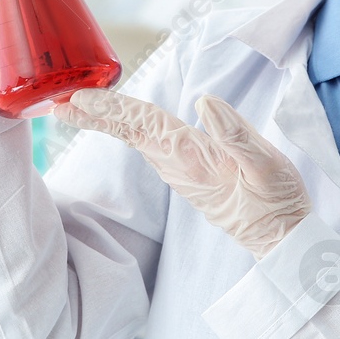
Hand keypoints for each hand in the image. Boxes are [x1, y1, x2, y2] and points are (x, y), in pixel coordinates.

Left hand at [53, 89, 310, 258]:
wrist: (281, 240)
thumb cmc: (278, 202)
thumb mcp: (267, 166)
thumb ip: (236, 135)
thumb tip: (205, 102)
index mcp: (192, 158)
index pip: (143, 124)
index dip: (110, 108)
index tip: (77, 98)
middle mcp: (178, 165)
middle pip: (130, 130)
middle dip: (95, 115)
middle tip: (58, 103)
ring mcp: (181, 171)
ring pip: (137, 137)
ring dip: (108, 120)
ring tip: (78, 106)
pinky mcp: (189, 175)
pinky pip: (151, 144)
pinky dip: (130, 128)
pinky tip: (122, 121)